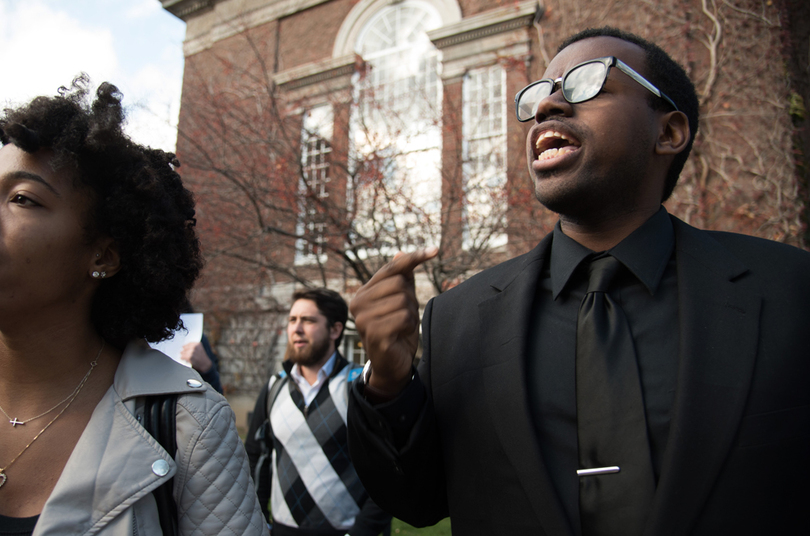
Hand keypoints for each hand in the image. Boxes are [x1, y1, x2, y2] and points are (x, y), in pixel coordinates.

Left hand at [180, 341, 213, 372]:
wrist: (205, 364)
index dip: (185, 346)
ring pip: (183, 352)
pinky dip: (182, 358)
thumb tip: (185, 346)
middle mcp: (195, 347)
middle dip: (183, 350)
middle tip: (181, 352)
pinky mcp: (189, 357)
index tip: (183, 347)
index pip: (189, 343)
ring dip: (182, 354)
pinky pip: (182, 356)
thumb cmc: (202, 357)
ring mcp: (192, 352)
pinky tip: (182, 358)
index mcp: (198, 344)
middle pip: (185, 347)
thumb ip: (194, 347)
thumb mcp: (200, 349)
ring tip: (182, 355)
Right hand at [350, 247, 437, 396]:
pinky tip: (401, 335)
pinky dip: (410, 325)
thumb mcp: (402, 301)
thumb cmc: (397, 331)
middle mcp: (357, 303)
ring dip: (411, 315)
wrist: (392, 365)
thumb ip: (402, 278)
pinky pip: (404, 317)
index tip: (435, 250)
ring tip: (401, 327)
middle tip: (403, 316)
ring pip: (404, 300)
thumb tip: (401, 253)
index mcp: (363, 292)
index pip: (391, 268)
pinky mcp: (374, 333)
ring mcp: (363, 319)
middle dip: (410, 299)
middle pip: (399, 283)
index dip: (413, 258)